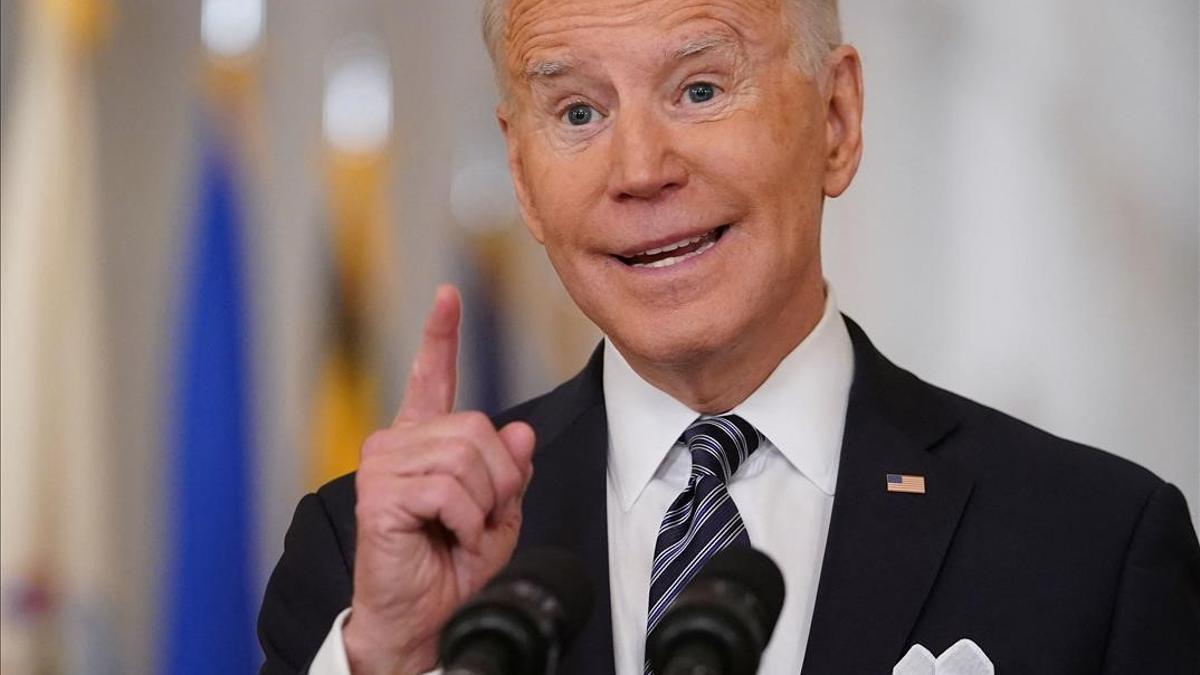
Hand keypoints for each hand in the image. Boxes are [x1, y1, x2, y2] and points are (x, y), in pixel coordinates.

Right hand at [343, 286, 535, 674]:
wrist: (423, 619)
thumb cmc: (451, 568)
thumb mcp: (497, 514)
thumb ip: (508, 472)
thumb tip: (518, 434)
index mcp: (422, 442)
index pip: (430, 378)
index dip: (439, 336)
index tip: (447, 296)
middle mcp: (396, 444)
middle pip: (476, 428)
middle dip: (499, 480)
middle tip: (482, 519)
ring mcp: (382, 465)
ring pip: (467, 457)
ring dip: (484, 505)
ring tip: (463, 532)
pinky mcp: (379, 493)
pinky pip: (450, 488)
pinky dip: (468, 521)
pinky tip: (449, 538)